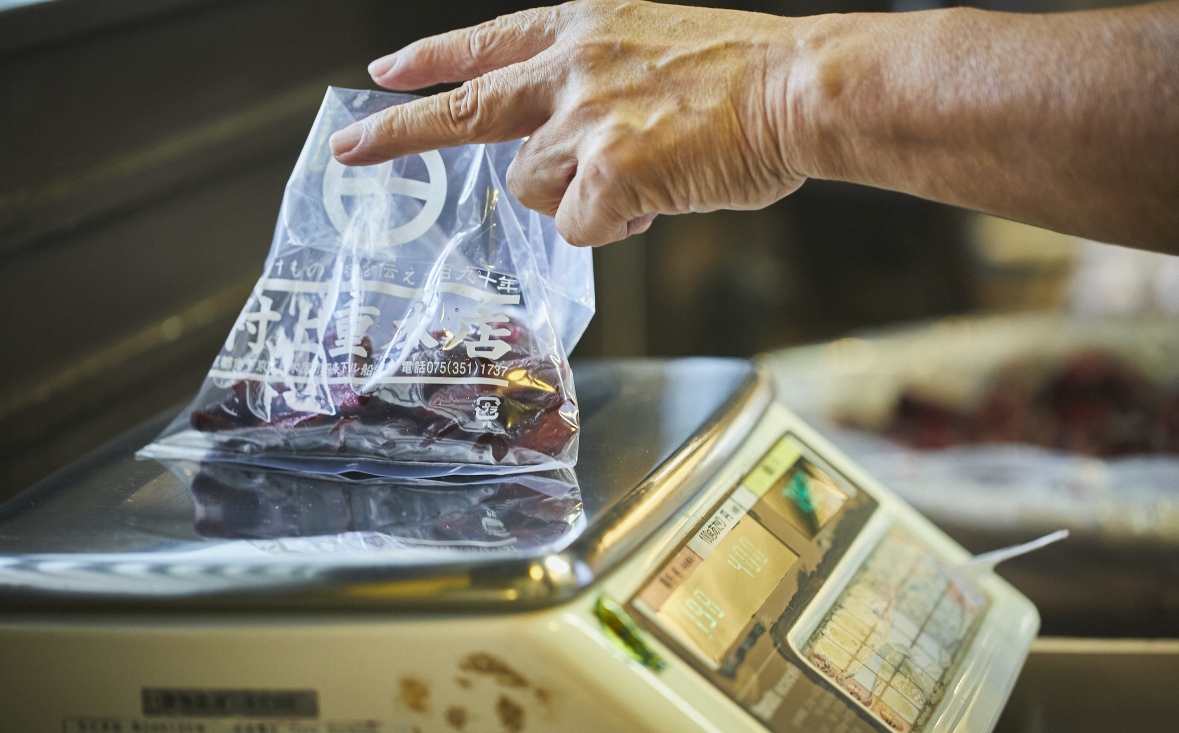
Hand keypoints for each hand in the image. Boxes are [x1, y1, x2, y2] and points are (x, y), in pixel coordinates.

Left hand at [330, 0, 811, 246]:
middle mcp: (570, 69)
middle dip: (398, 132)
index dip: (431, 61)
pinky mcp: (609, 174)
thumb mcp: (653, 46)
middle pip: (465, 111)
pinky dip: (611, 229)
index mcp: (582, 29)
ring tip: (638, 181)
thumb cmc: (743, 76)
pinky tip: (652, 207)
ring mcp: (586, 121)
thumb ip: (593, 83)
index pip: (486, 44)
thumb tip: (559, 145)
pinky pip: (576, 228)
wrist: (800, 89)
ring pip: (530, 188)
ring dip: (572, 198)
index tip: (385, 73)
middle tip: (350, 147)